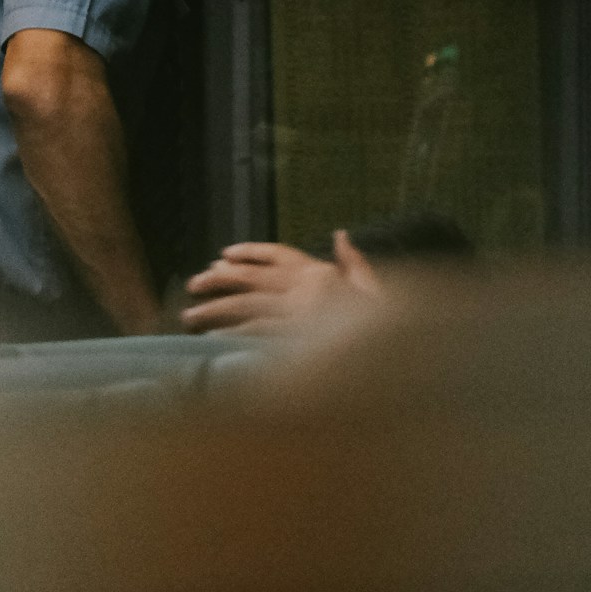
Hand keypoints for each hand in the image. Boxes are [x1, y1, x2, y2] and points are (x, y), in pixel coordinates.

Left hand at [181, 230, 381, 332]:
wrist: (401, 357)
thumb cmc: (391, 329)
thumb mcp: (376, 289)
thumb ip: (355, 263)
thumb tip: (341, 234)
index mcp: (323, 275)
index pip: (278, 255)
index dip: (249, 253)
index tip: (224, 254)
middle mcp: (307, 290)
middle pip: (252, 278)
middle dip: (219, 279)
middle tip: (193, 284)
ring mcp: (300, 316)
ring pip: (246, 307)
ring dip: (215, 311)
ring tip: (189, 317)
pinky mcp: (296, 343)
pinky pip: (258, 335)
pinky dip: (233, 336)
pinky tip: (213, 340)